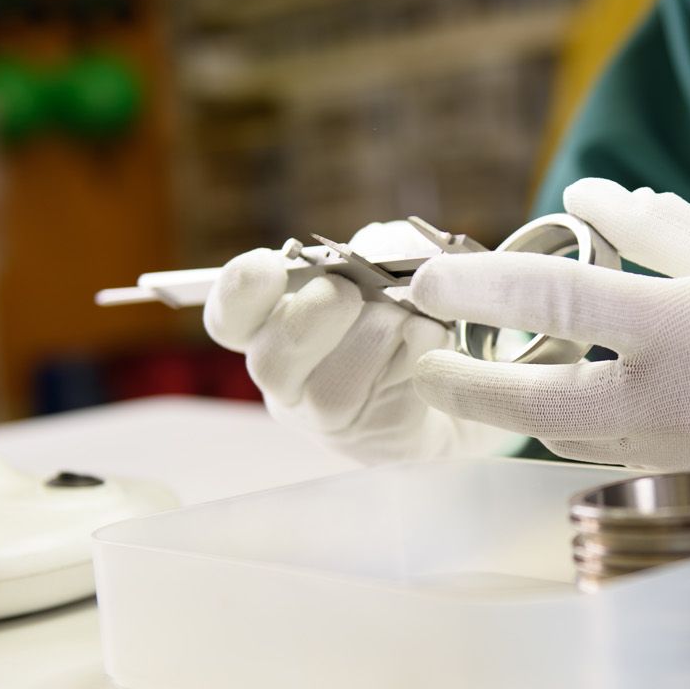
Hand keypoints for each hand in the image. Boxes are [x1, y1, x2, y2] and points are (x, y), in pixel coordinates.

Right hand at [203, 220, 520, 463]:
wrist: (460, 371)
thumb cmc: (404, 309)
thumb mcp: (387, 267)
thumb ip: (379, 251)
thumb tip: (381, 254)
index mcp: (269, 326)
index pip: (229, 316)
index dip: (241, 291)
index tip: (271, 266)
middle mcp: (286, 378)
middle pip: (272, 359)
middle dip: (321, 311)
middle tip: (354, 292)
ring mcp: (327, 417)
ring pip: (334, 385)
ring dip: (383, 333)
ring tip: (412, 318)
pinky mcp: (380, 437)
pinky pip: (392, 395)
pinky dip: (421, 352)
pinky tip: (434, 339)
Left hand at [409, 180, 689, 505]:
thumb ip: (659, 228)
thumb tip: (585, 199)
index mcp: (683, 333)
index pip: (553, 305)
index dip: (480, 288)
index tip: (431, 278)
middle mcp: (665, 400)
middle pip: (529, 400)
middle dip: (462, 382)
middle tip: (422, 358)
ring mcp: (673, 446)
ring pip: (557, 433)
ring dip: (506, 406)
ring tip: (475, 369)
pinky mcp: (686, 467)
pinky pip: (597, 447)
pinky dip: (558, 422)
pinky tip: (549, 393)